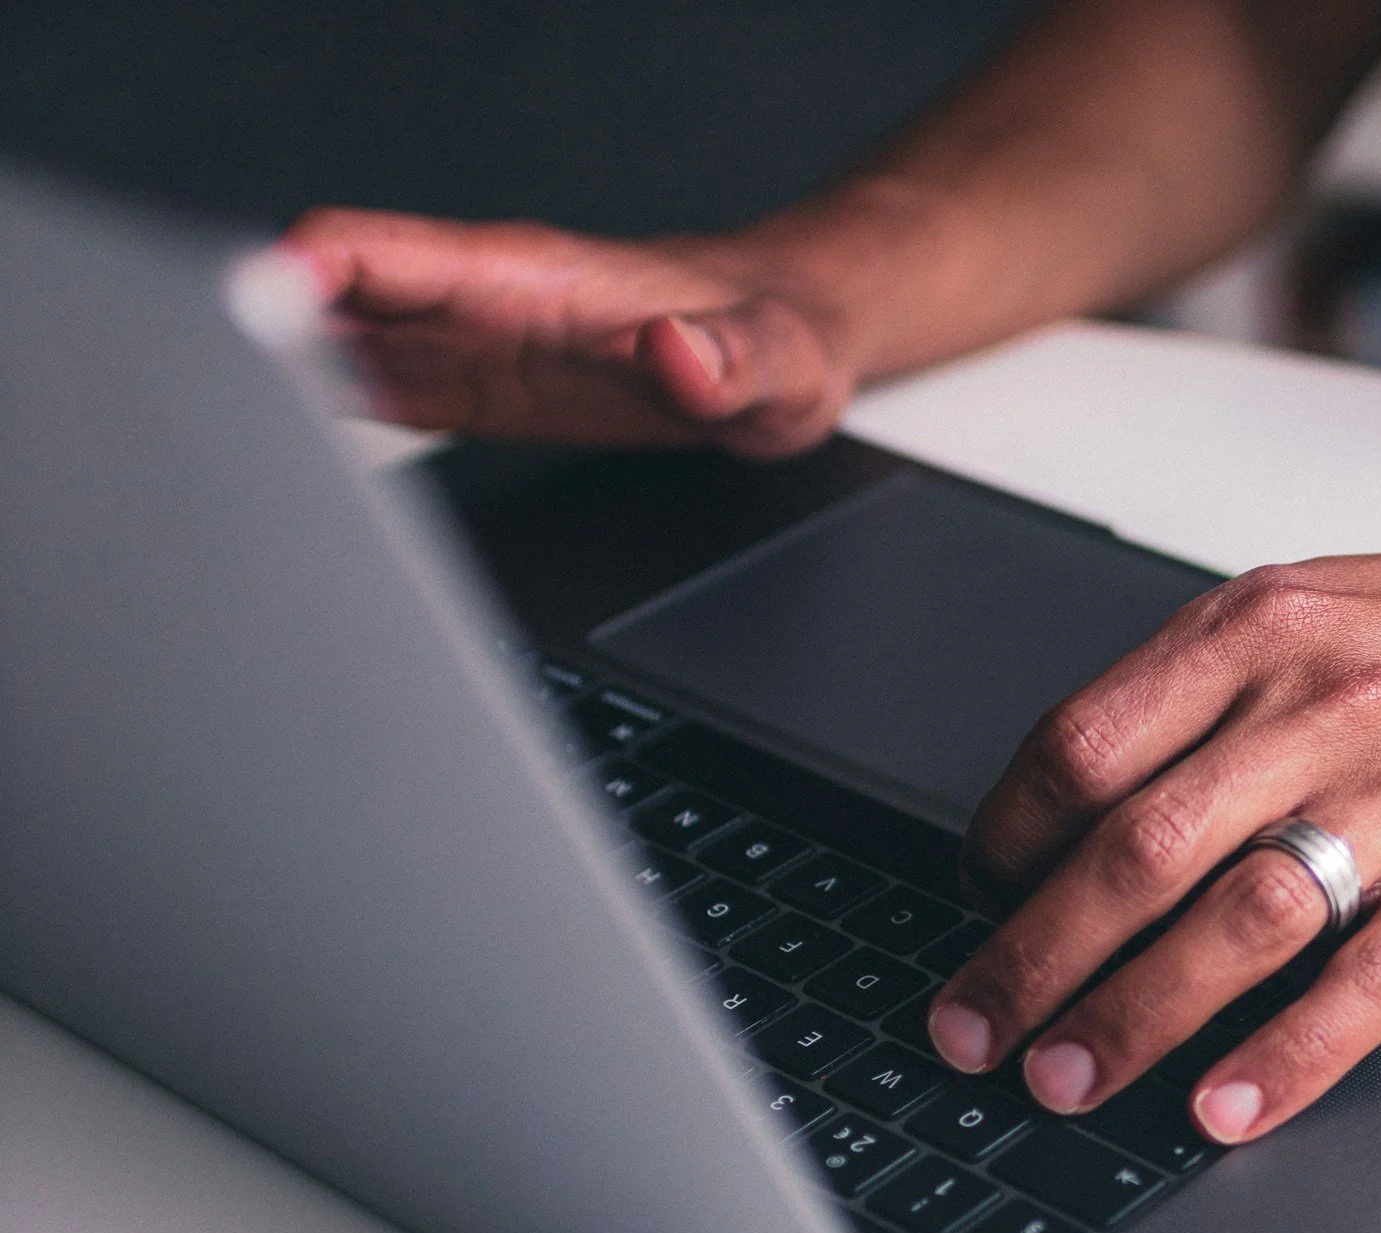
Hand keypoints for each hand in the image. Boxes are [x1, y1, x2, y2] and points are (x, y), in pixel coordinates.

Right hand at [281, 208, 878, 458]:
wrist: (791, 345)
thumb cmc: (781, 339)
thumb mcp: (776, 363)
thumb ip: (726, 360)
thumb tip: (674, 351)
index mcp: (530, 279)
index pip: (376, 252)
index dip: (295, 276)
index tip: (244, 317)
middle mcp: (482, 301)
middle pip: (328, 293)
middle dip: (256, 331)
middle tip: (206, 397)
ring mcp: (474, 344)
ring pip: (339, 344)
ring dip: (278, 380)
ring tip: (229, 437)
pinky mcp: (482, 389)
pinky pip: (379, 390)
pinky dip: (327, 413)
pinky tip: (294, 449)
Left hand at [923, 517, 1380, 1142]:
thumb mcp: (1328, 601)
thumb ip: (1212, 681)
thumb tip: (1085, 786)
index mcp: (1262, 629)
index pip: (1082, 743)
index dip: (1007, 839)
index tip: (983, 897)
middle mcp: (1321, 707)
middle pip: (1134, 849)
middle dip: (1033, 956)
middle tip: (972, 1028)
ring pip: (1234, 921)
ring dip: (1132, 1016)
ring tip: (1066, 1080)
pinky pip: (1369, 981)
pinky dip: (1288, 1055)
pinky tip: (1225, 1106)